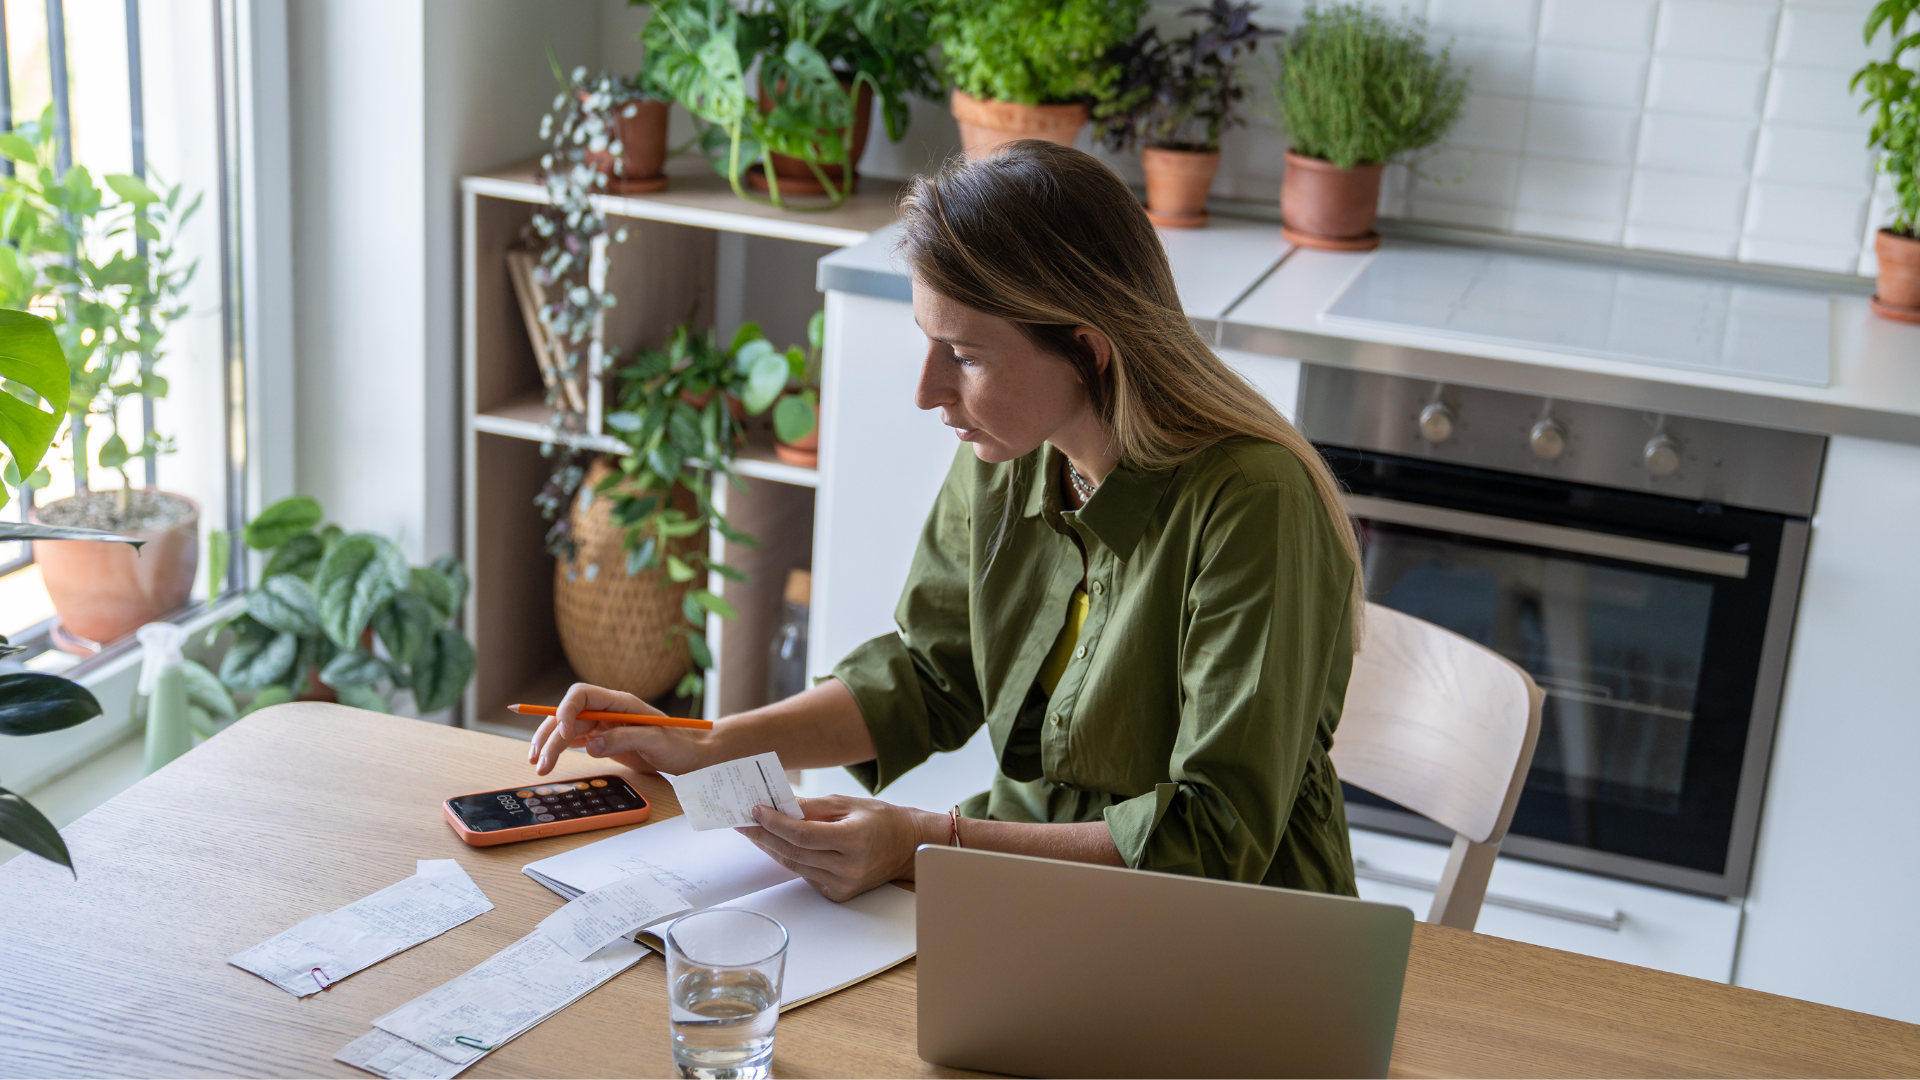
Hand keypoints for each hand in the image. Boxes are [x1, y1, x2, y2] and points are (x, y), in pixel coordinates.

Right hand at [526, 682, 715, 776]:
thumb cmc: (679, 744)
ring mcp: (602, 725)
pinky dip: (558, 750)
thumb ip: (624, 738)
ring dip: (549, 745)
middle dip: (550, 736)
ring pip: (566, 730)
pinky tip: (547, 760)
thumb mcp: (656, 741)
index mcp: (619, 703)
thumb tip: (592, 746)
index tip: (562, 733)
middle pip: (568, 715)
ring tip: (537, 766)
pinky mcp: (602, 741)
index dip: (566, 709)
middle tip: (540, 762)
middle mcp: (607, 711)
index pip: (582, 695)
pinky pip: (574, 741)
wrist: (690, 755)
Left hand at [735, 795, 944, 901]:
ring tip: (753, 831)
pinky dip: (789, 858)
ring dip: (770, 847)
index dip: (775, 823)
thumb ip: (811, 806)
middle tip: (743, 821)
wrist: (906, 846)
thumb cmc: (879, 819)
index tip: (755, 810)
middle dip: (764, 835)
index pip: (803, 834)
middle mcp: (849, 868)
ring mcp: (843, 885)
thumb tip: (777, 804)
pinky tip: (776, 844)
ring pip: (795, 866)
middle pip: (794, 852)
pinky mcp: (838, 894)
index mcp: (855, 840)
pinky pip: (805, 874)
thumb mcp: (847, 803)